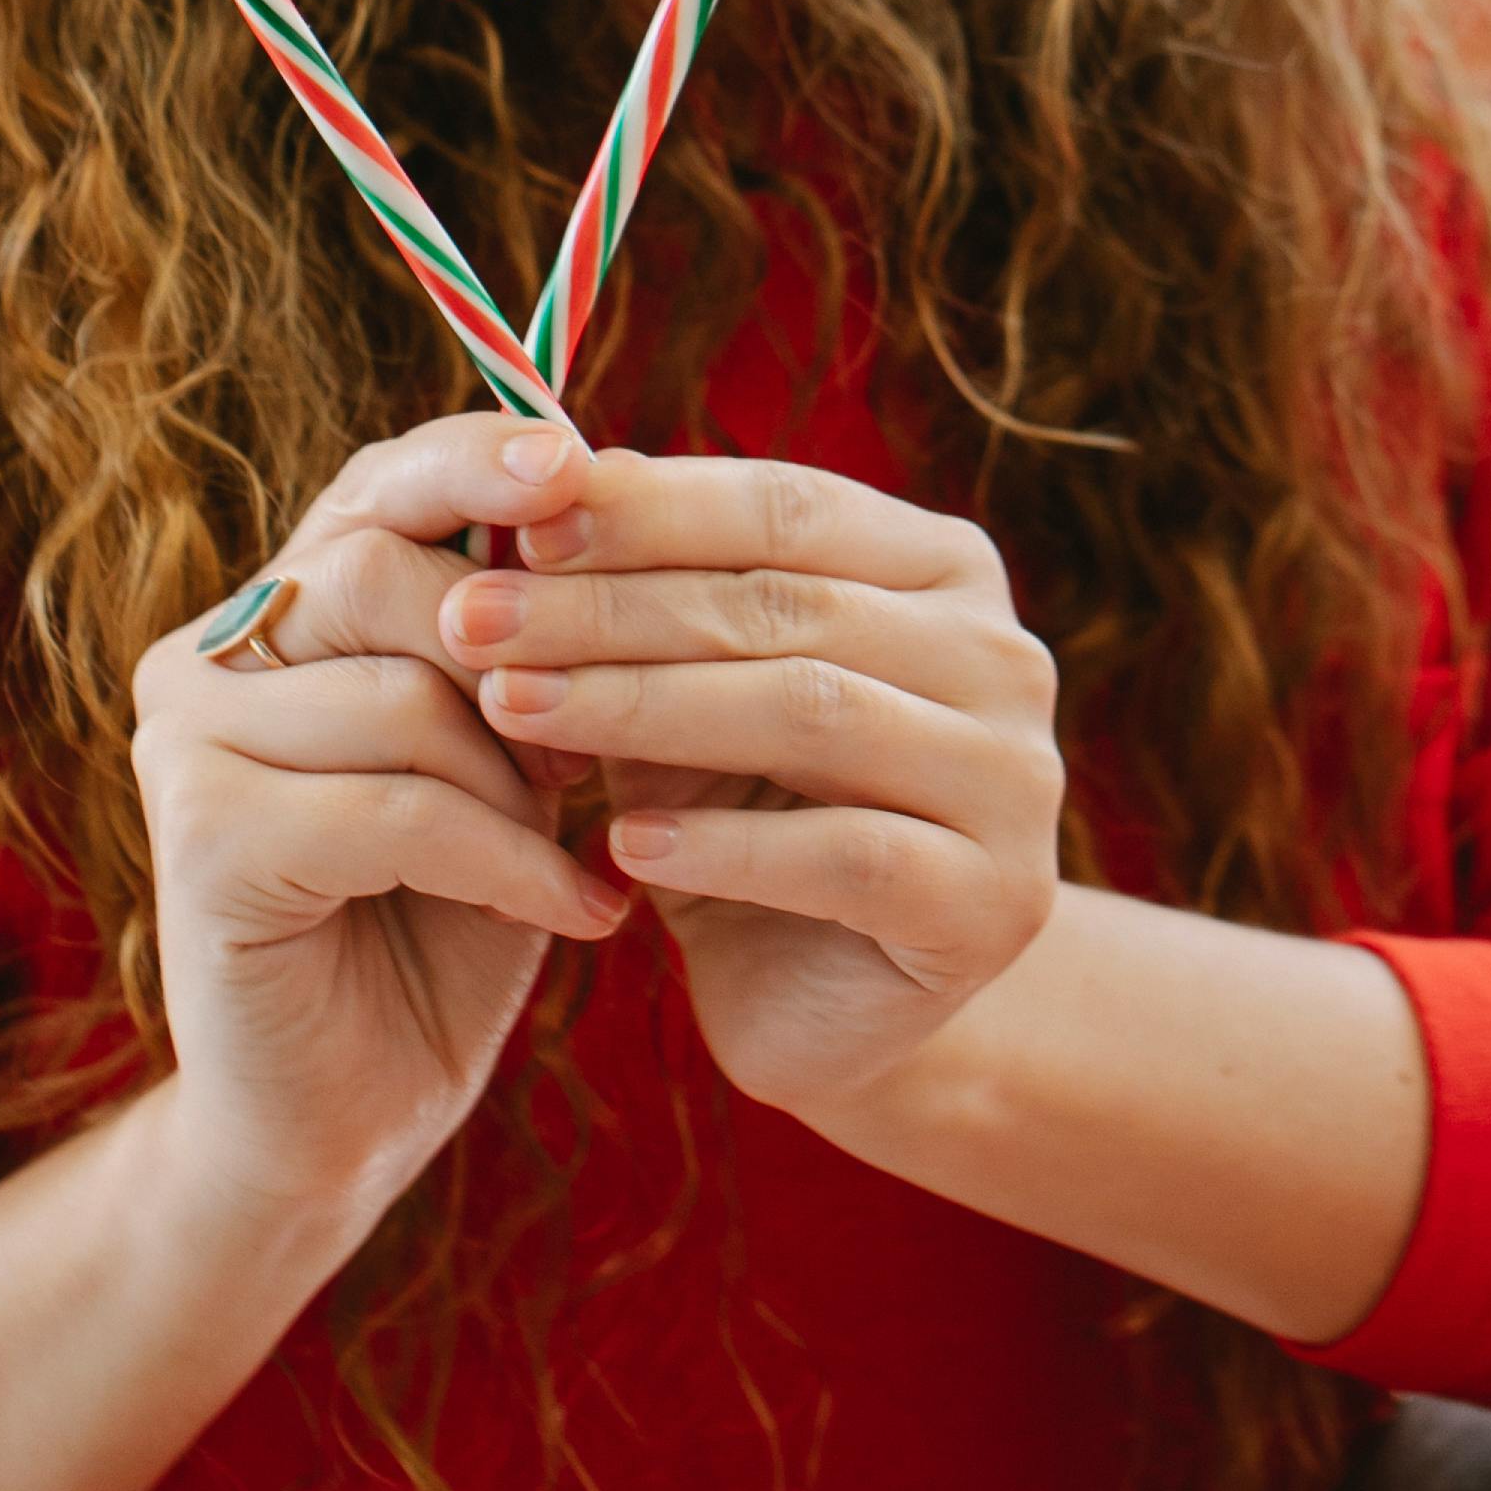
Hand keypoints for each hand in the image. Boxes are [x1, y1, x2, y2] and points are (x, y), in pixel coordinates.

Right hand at [130, 415, 622, 1249]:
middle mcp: (206, 651)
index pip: (378, 483)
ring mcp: (185, 739)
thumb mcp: (501, 762)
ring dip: (522, 787)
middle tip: (592, 762)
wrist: (346, 1124)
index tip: (583, 460)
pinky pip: (395, 807)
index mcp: (278, 606)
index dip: (478, 459)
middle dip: (526, 659)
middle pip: (386, 572)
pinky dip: (507, 862)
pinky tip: (574, 914)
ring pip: (404, 695)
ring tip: (576, 858)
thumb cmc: (440, 926)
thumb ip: (515, 646)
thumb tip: (600, 502)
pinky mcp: (200, 835)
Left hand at [436, 441, 1062, 1128]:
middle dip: (612, 608)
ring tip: (514, 711)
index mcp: (946, 568)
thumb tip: (545, 483)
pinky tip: (622, 847)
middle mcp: (1003, 657)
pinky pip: (848, 855)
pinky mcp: (995, 903)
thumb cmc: (746, 813)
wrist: (829, 1007)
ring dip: (644, 706)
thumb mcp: (686, 692)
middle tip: (474, 619)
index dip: (646, 509)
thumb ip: (647, 597)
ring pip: (813, 712)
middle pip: (786, 606)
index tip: (515, 522)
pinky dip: (728, 846)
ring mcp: (1016, 782)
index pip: (785, 506)